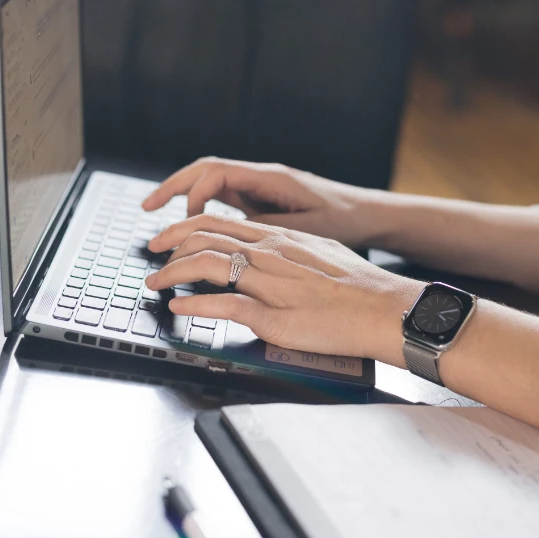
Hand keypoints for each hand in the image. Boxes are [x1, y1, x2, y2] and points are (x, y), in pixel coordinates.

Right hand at [142, 157, 382, 248]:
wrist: (368, 214)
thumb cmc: (345, 219)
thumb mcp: (308, 228)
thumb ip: (269, 228)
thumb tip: (231, 235)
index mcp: (271, 177)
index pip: (217, 172)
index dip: (193, 194)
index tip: (185, 222)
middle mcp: (261, 177)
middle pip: (206, 171)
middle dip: (173, 187)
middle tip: (146, 208)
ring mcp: (261, 188)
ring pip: (212, 184)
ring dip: (184, 197)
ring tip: (158, 217)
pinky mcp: (263, 201)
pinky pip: (225, 199)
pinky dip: (203, 209)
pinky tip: (191, 229)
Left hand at [145, 214, 422, 361]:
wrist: (386, 308)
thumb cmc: (361, 288)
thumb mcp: (321, 255)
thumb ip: (291, 254)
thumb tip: (269, 260)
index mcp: (281, 238)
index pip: (221, 223)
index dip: (187, 227)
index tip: (170, 237)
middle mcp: (271, 252)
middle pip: (205, 236)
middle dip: (169, 243)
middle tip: (152, 254)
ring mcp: (269, 282)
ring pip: (207, 264)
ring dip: (172, 272)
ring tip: (156, 281)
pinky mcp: (273, 315)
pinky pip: (223, 304)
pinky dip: (194, 304)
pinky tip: (179, 306)